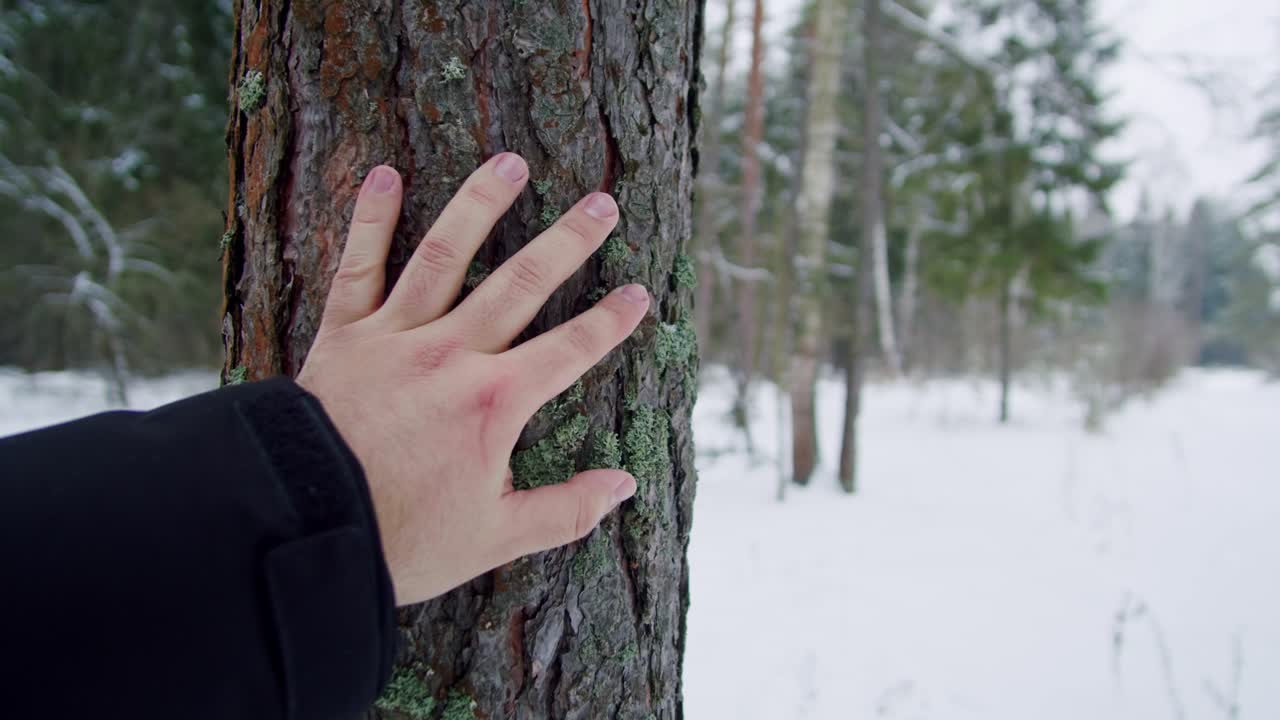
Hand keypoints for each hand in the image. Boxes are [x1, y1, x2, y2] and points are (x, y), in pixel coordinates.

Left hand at [296, 154, 647, 605]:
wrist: (300, 525)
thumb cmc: (398, 536)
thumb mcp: (495, 538)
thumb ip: (567, 510)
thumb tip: (625, 485)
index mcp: (495, 403)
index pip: (570, 350)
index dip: (610, 322)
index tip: (639, 292)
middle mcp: (452, 355)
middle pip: (521, 284)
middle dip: (568, 241)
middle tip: (601, 202)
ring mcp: (396, 337)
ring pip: (447, 256)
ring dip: (481, 205)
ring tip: (510, 162)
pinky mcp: (344, 335)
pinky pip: (359, 267)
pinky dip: (371, 218)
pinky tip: (385, 173)